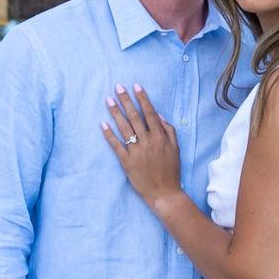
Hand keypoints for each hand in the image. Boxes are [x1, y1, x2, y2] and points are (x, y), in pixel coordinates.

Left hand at [102, 83, 181, 207]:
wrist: (165, 193)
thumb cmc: (171, 170)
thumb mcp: (176, 148)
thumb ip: (168, 130)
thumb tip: (158, 115)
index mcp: (160, 137)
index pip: (149, 113)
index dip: (142, 98)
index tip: (135, 86)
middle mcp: (148, 141)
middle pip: (134, 117)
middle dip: (126, 100)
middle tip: (118, 87)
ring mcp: (136, 151)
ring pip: (124, 128)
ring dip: (116, 112)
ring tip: (109, 100)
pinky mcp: (127, 162)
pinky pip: (116, 145)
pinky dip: (109, 134)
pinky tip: (103, 124)